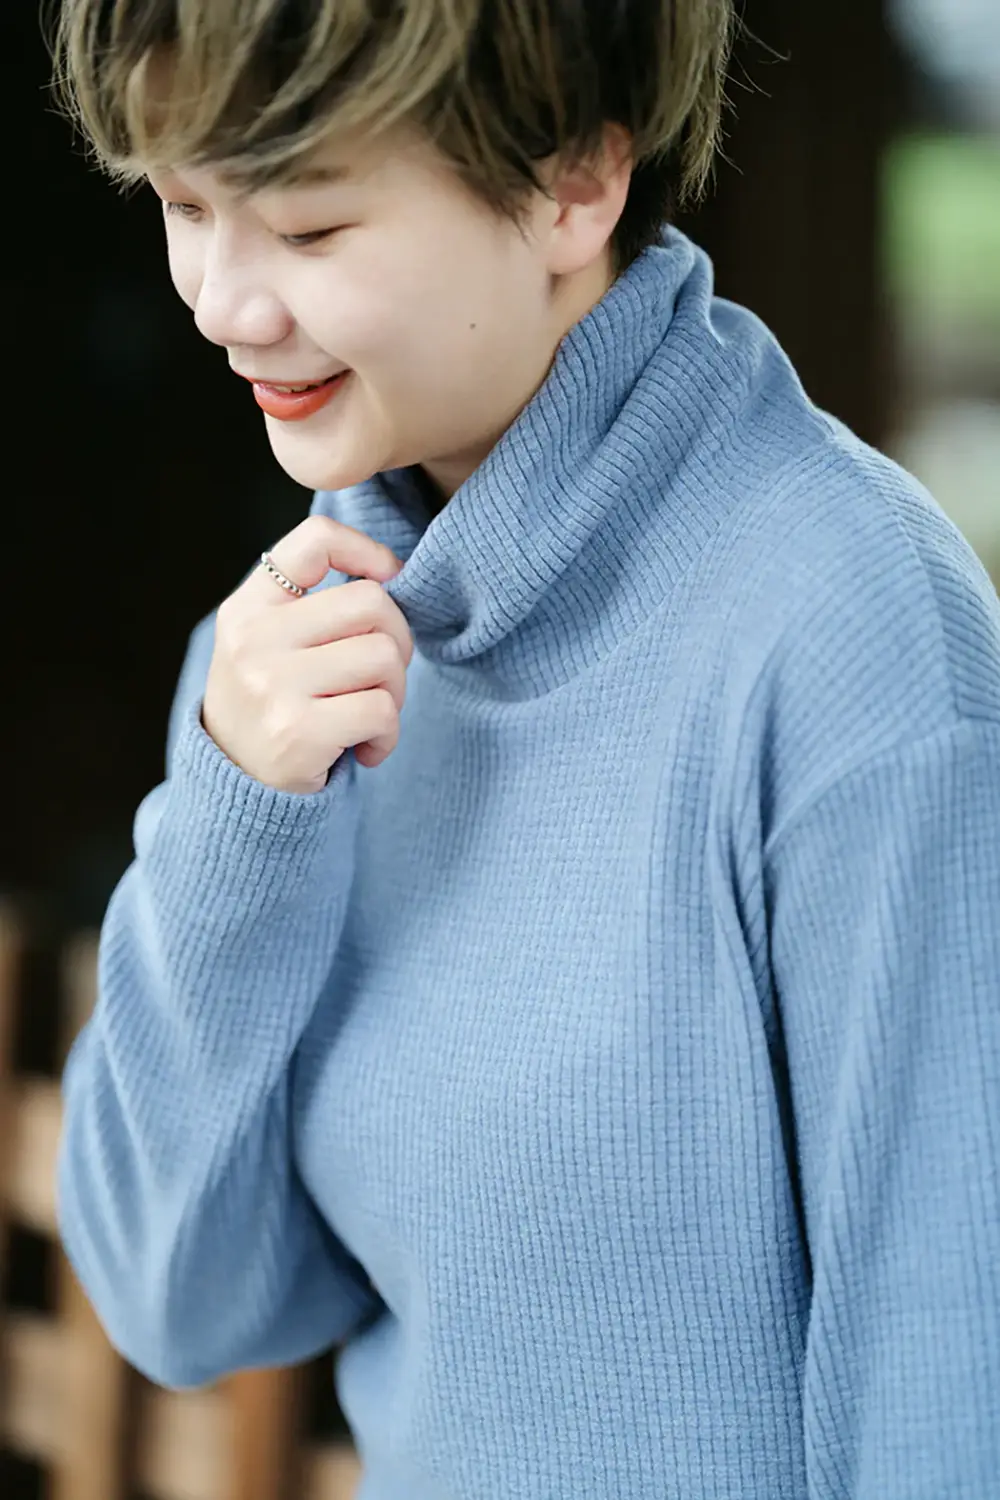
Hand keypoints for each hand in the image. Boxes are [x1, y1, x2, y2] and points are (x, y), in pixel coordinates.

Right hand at [202, 515, 412, 793]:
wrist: (236, 787)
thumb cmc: (272, 705)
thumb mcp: (269, 642)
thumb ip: (315, 605)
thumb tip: (392, 576)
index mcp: (249, 606)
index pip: (316, 541)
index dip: (368, 552)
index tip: (389, 580)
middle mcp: (254, 638)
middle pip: (371, 602)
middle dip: (397, 640)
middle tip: (381, 676)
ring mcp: (272, 684)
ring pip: (384, 656)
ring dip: (395, 691)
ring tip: (369, 714)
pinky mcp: (297, 732)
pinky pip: (382, 710)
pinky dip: (388, 735)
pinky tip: (365, 748)